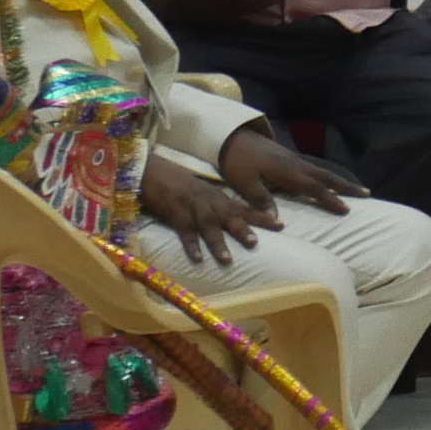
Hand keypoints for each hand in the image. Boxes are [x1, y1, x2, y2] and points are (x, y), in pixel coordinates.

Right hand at [134, 152, 264, 254]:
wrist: (149, 169)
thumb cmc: (178, 185)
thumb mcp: (203, 193)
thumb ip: (218, 206)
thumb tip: (236, 221)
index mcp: (217, 197)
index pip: (243, 207)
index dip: (261, 216)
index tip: (281, 225)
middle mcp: (208, 200)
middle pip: (229, 215)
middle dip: (243, 229)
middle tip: (256, 243)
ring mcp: (191, 205)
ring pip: (208, 224)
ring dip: (218, 242)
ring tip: (227, 259)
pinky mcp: (173, 211)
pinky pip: (183, 230)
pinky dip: (190, 244)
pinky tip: (197, 258)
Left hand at [221, 120, 360, 211]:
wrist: (231, 136)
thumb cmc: (236, 161)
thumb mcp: (244, 182)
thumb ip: (261, 200)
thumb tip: (277, 220)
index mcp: (286, 171)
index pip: (313, 187)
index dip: (330, 198)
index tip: (346, 209)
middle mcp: (295, 164)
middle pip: (326, 176)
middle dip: (346, 186)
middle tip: (367, 194)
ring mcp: (294, 159)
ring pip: (323, 170)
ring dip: (340, 180)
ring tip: (356, 189)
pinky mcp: (289, 157)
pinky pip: (315, 168)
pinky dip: (328, 175)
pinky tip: (330, 180)